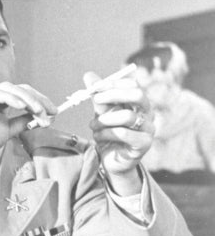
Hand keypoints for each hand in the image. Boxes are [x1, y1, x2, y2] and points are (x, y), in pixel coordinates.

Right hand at [0, 81, 55, 179]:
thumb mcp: (7, 131)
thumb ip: (20, 123)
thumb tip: (37, 118)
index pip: (23, 93)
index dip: (40, 100)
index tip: (54, 112)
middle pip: (19, 88)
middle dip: (38, 99)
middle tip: (51, 112)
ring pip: (9, 88)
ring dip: (27, 98)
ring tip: (39, 111)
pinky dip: (10, 98)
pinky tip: (22, 106)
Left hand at [85, 70, 152, 191]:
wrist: (112, 160)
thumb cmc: (109, 133)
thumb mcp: (101, 112)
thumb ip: (98, 95)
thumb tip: (88, 75)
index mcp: (139, 104)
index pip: (133, 85)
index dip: (114, 83)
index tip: (95, 87)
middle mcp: (147, 114)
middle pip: (138, 95)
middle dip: (113, 95)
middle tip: (96, 100)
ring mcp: (148, 130)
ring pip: (127, 116)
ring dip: (104, 119)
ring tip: (92, 126)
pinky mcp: (144, 145)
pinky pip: (123, 133)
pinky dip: (105, 133)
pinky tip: (98, 137)